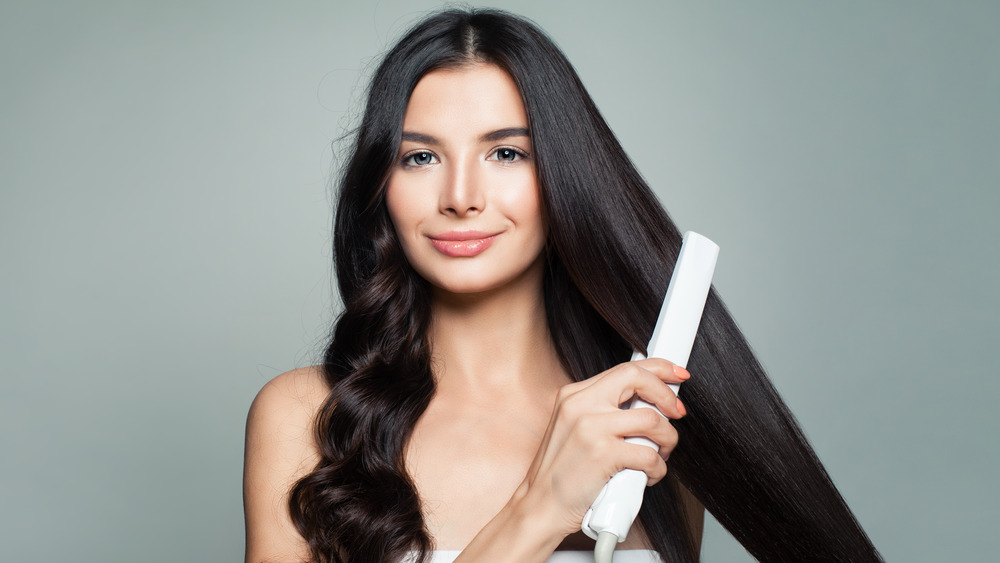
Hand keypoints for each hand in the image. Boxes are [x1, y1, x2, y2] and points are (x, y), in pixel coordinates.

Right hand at [513, 358, 688, 538]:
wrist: (539, 507)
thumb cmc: (561, 474)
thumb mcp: (573, 429)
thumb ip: (603, 411)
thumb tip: (649, 402)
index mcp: (573, 395)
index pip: (624, 368)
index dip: (659, 368)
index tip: (677, 375)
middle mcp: (580, 405)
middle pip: (638, 379)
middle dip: (667, 395)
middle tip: (677, 412)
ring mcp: (591, 428)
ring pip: (652, 419)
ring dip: (667, 439)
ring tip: (660, 454)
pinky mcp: (603, 454)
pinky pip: (649, 454)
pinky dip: (658, 468)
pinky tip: (647, 475)